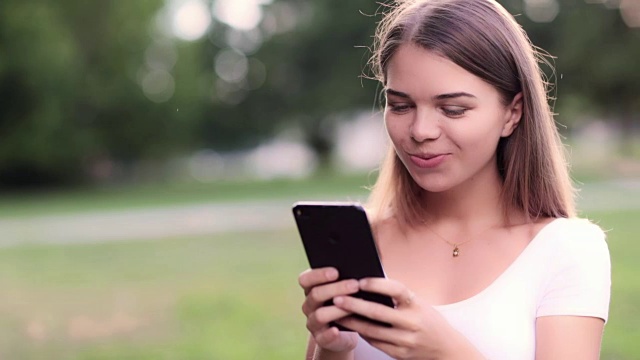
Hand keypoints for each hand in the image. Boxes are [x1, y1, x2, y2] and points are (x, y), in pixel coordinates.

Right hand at [298, 267, 359, 352]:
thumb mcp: (346, 290)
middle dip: (336, 288)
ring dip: (338, 310)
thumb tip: (363, 268)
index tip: (336, 271)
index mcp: (311, 289)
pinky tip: (337, 330)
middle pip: (315, 294)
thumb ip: (348, 278)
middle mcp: (309, 305)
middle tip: (355, 285)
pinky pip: (322, 337)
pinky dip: (329, 333)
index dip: (318, 275)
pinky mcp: (320, 338)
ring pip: (320, 315)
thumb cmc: (348, 303)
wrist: (346, 332)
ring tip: (355, 306)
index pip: (305, 279)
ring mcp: (313, 322)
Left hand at [332, 278, 459, 359]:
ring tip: (337, 313)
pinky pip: (375, 343)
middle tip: (337, 297)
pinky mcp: (400, 354)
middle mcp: (412, 323)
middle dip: (355, 305)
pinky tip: (351, 326)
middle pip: (378, 313)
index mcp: (417, 305)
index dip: (376, 284)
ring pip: (372, 330)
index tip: (359, 281)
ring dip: (352, 321)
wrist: (446, 349)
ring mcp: (406, 341)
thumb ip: (398, 296)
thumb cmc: (428, 320)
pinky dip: (362, 333)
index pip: (395, 290)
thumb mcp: (419, 303)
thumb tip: (368, 283)